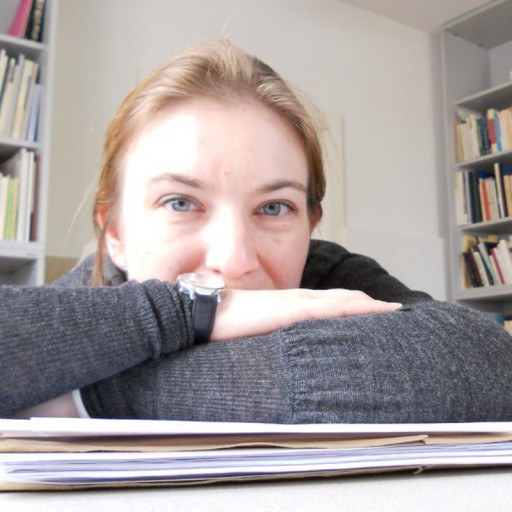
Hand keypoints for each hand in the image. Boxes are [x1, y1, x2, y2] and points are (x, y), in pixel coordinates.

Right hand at [211, 288, 400, 340]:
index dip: (350, 305)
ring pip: (339, 301)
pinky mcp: (288, 310)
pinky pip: (326, 309)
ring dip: (366, 305)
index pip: (326, 302)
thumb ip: (269, 333)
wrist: (203, 310)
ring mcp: (293, 303)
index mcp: (287, 304)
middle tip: (392, 309)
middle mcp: (295, 299)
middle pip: (340, 299)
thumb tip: (279, 346)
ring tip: (390, 309)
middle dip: (366, 304)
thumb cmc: (223, 320)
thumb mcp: (253, 328)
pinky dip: (350, 309)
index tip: (370, 310)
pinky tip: (366, 311)